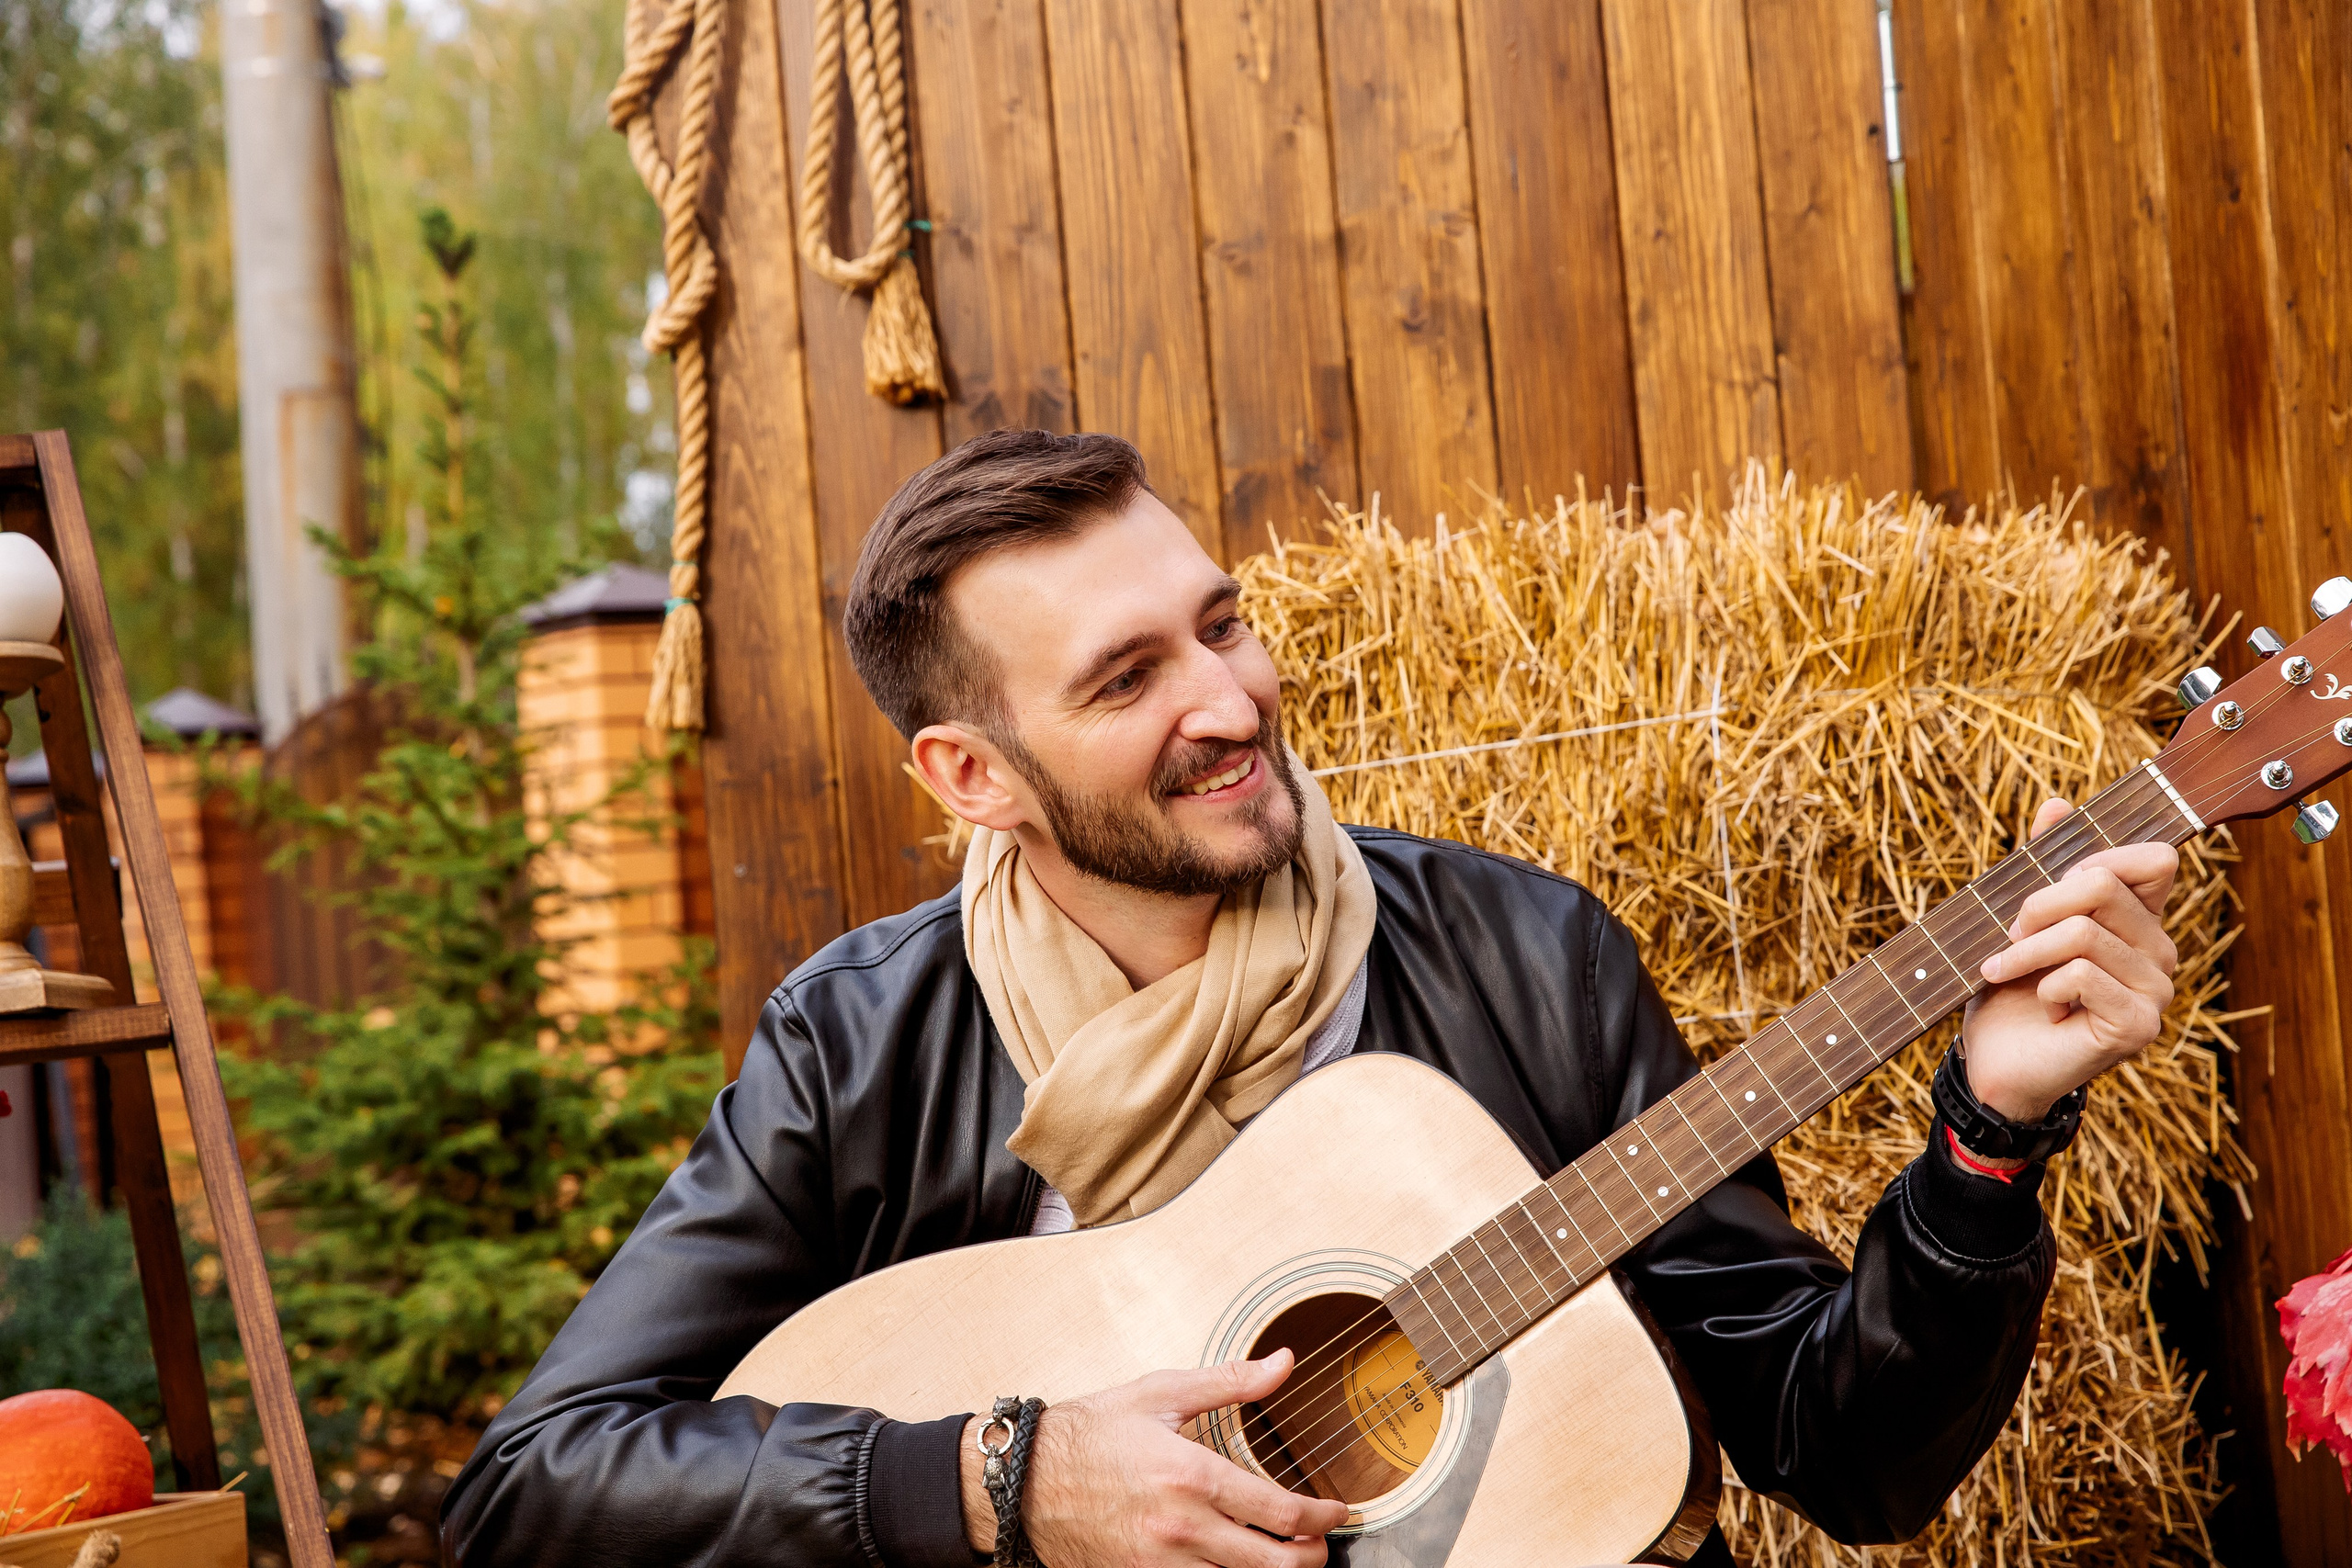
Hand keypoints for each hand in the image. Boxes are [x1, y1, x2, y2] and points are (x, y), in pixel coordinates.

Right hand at [961, 1351, 1348, 1566]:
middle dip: (1311, 1558)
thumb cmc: (1092, 1432)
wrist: (1026, 1479)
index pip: (1280, 1512)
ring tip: (1287, 1557)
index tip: (1335, 1511)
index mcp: (1192, 1475)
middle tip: (1320, 1543)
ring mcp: (1161, 1562)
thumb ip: (1232, 1382)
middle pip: (1274, 1566)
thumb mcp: (1162, 1393)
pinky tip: (1237, 1562)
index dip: (1321, 1518)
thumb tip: (1284, 1363)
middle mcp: (1181, 1528)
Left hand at [1962, 798, 2178, 1126]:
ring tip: (2003, 970)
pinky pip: (2081, 975)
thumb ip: (2040, 863)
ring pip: (2083, 933)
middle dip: (2035, 906)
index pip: (2155, 859)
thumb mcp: (2018, 919)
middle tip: (2007, 936)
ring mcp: (2156, 991)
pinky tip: (2043, 1007)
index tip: (2048, 883)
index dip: (2097, 857)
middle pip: (2101, 886)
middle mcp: (2160, 951)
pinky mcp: (2139, 1026)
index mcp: (2140, 920)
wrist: (1994, 1061)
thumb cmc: (2008, 988)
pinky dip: (2042, 986)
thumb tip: (2057, 803)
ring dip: (2025, 951)